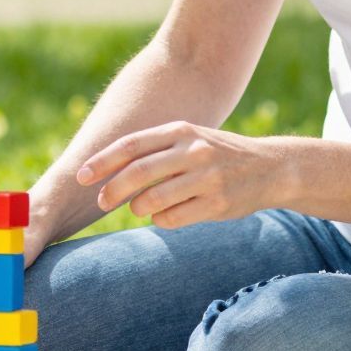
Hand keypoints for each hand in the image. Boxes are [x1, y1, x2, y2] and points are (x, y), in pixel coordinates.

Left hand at [75, 122, 280, 230]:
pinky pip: (172, 219)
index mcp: (181, 130)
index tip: (81, 177)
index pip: (132, 145)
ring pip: (152, 200)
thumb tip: (107, 169)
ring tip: (138, 207)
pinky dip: (160, 220)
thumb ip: (155, 149)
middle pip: (137, 173)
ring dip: (137, 207)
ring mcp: (206, 178)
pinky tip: (165, 214)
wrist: (270, 168)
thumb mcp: (189, 139)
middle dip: (111, 190)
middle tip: (100, 203)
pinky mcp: (216, 204)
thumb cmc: (218, 154)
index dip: (102, 162)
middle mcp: (193, 150)